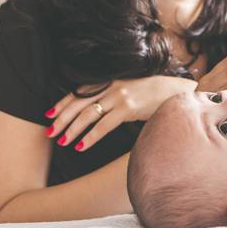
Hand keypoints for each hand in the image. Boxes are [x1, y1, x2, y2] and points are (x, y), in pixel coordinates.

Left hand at [45, 76, 196, 151]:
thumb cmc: (157, 94)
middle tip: (50, 132)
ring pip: (87, 114)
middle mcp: (112, 87)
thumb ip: (115, 97)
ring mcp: (120, 97)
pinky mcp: (128, 108)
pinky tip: (82, 146)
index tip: (49, 114)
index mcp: (111, 81)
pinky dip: (91, 136)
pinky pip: (104, 124)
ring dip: (72, 129)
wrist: (178, 90)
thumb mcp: (132, 90)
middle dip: (61, 118)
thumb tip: (100, 111)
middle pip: (79, 103)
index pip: (79, 92)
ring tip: (62, 141)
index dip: (62, 103)